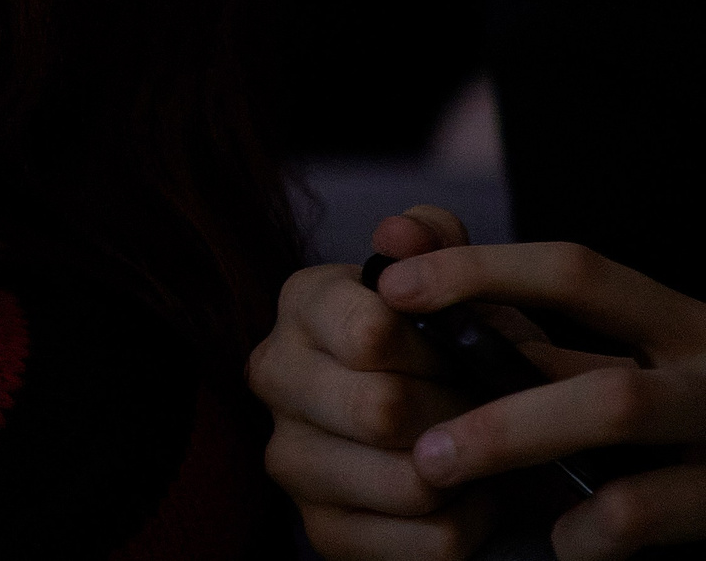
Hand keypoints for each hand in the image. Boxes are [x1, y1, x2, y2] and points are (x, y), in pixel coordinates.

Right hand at [254, 208, 501, 559]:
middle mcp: (275, 375)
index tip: (464, 350)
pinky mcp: (321, 530)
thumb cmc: (460, 349)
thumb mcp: (460, 285)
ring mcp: (290, 458)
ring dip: (467, 471)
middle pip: (381, 410)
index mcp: (302, 303)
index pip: (369, 335)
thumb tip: (402, 231)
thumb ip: (436, 242)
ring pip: (406, 481)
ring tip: (478, 451)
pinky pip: (427, 541)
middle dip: (457, 412)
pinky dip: (471, 523)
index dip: (438, 350)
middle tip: (484, 407)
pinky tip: (467, 497)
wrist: (467, 431)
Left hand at [384, 241, 705, 560]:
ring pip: (625, 441)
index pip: (575, 273)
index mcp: (672, 320)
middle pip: (608, 391)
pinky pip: (644, 515)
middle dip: (504, 421)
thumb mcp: (593, 352)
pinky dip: (587, 532)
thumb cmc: (644, 408)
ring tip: (446, 476)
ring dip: (523, 457)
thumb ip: (506, 308)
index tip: (392, 285)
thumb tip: (395, 239)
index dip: (481, 271)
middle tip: (423, 448)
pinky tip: (560, 537)